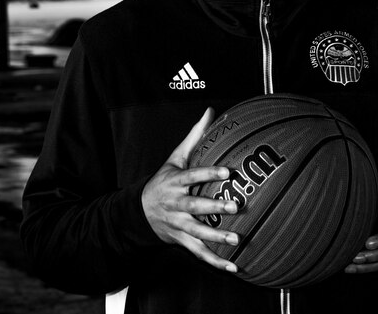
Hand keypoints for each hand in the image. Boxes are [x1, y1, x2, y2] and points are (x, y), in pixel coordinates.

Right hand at [142, 107, 239, 272]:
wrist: (140, 212)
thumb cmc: (163, 181)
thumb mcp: (174, 159)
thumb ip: (194, 137)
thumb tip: (210, 112)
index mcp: (175, 182)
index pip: (193, 176)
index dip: (209, 173)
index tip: (228, 171)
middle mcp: (176, 205)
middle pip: (195, 206)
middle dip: (214, 207)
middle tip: (236, 206)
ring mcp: (178, 225)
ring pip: (198, 232)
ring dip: (217, 238)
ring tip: (237, 239)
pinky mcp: (182, 240)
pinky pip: (199, 253)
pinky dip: (216, 262)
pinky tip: (234, 266)